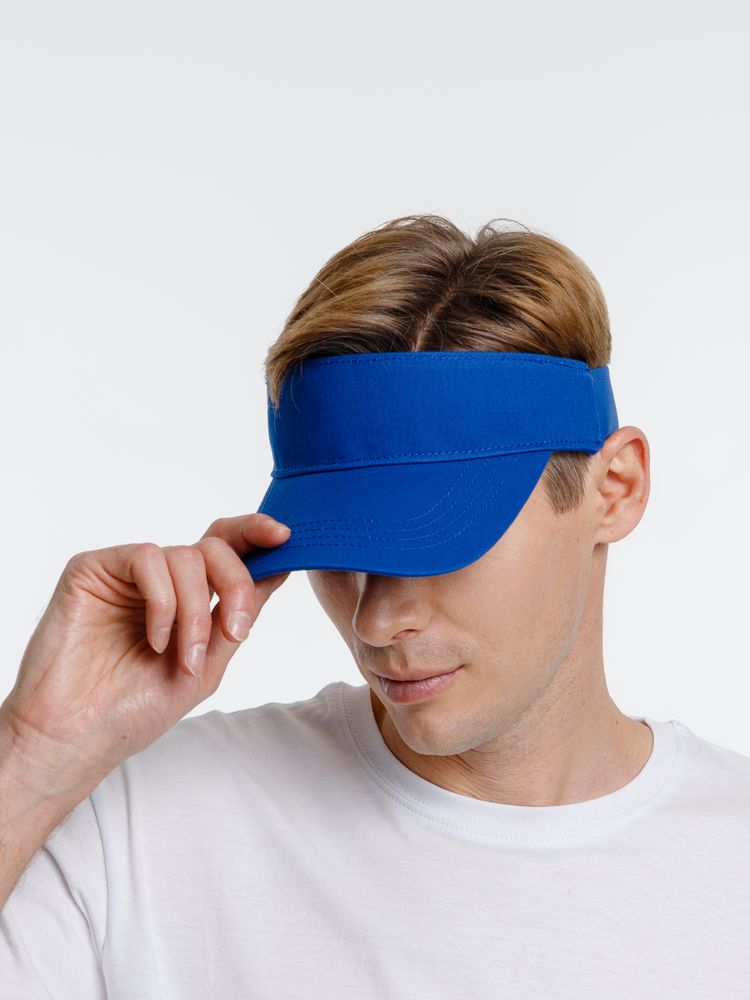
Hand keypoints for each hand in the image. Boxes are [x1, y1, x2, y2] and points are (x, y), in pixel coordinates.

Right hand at [0, 513, 291, 803]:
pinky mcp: (94, 568)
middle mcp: (161, 579)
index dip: (257, 534)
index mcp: (189, 597)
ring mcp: (127, 572)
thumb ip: (239, 616)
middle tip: (235, 630)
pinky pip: (147, 558)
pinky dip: (163, 602)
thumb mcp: (208, 664)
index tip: (287, 536)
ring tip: (183, 657)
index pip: (229, 550)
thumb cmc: (136, 708)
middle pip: (216, 545)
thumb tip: (281, 568)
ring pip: (186, 556)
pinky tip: (155, 639)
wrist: (79, 736)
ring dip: (195, 613)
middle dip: (237, 584)